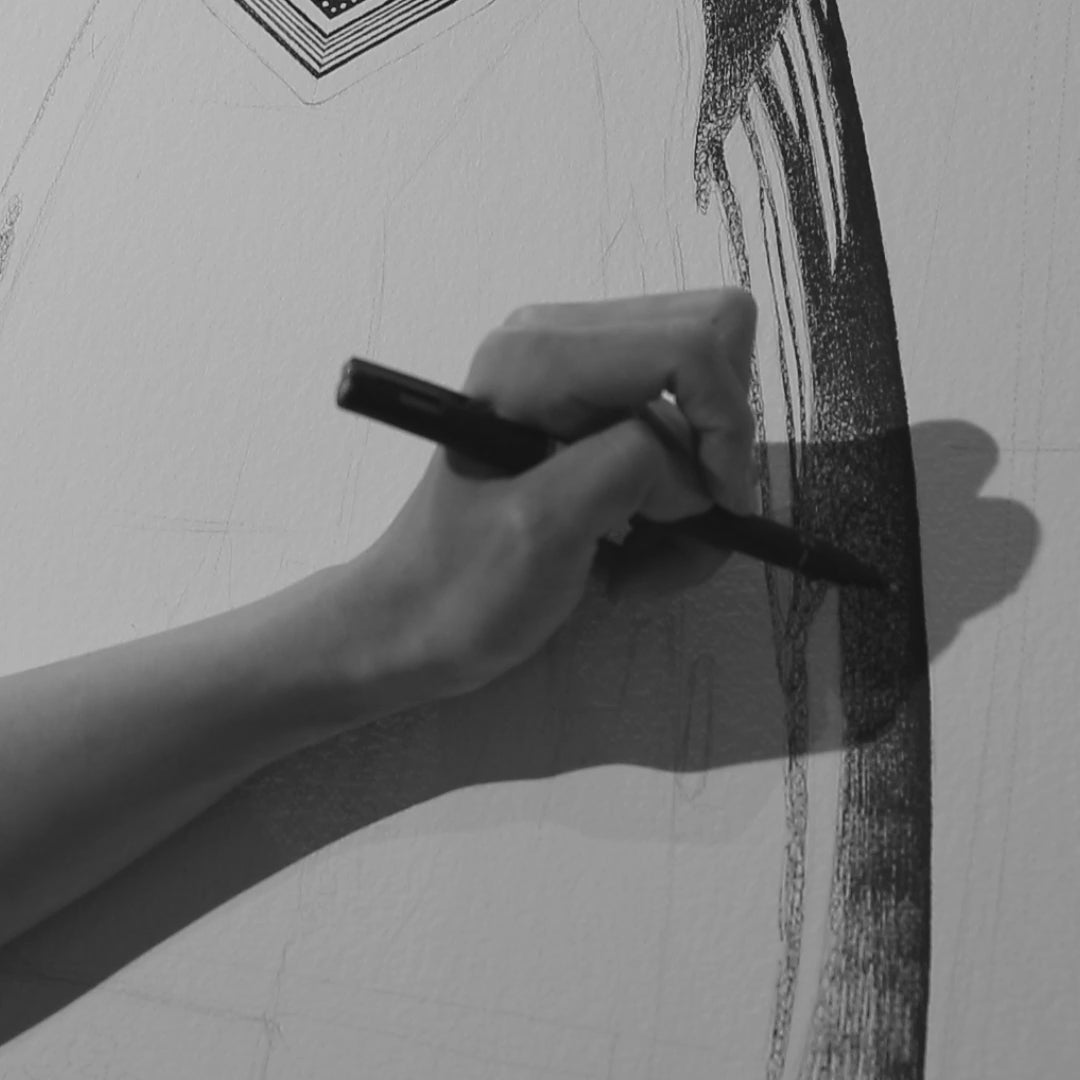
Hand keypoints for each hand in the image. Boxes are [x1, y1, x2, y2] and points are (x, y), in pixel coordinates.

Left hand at [340, 288, 757, 700]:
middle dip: (717, 445)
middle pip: (714, 343)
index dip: (726, 426)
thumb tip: (698, 467)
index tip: (719, 509)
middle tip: (683, 523)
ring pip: (704, 394)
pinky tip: (630, 547)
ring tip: (641, 560)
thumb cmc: (461, 589)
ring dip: (694, 489)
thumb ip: (629, 467)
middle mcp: (561, 341)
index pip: (689, 345)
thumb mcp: (544, 530)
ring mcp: (577, 373)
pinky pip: (678, 433)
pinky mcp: (589, 410)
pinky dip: (675, 499)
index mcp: (537, 357)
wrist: (411, 621)